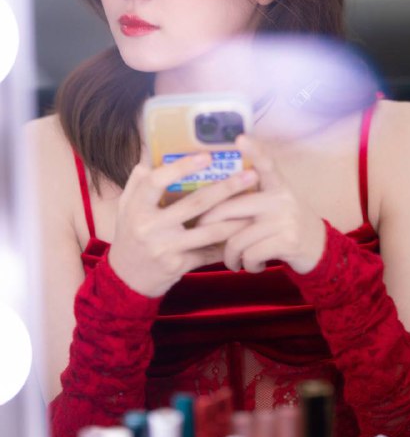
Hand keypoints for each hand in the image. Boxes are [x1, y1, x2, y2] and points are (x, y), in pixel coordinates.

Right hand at [108, 151, 257, 296]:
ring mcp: (165, 248)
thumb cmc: (130, 235)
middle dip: (226, 188)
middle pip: (195, 204)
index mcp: (137, 207)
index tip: (207, 156)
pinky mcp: (178, 265)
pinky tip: (245, 234)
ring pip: (209, 231)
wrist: (126, 280)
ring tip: (256, 206)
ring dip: (235, 219)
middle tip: (250, 175)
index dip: (182, 167)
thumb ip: (138, 183)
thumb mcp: (126, 208)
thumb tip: (149, 156)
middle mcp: (150, 228)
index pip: (157, 181)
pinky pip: (208, 252)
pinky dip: (227, 243)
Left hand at [197, 135, 326, 273]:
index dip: (254, 150)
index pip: (266, 164)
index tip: (241, 137)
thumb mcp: (276, 205)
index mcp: (278, 185)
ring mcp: (285, 219)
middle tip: (205, 236)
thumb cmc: (287, 225)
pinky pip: (250, 254)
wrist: (321, 250)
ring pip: (237, 239)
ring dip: (230, 256)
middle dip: (210, 228)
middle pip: (230, 209)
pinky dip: (246, 265)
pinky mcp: (287, 241)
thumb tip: (212, 204)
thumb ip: (253, 199)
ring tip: (234, 261)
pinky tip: (252, 266)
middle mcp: (282, 198)